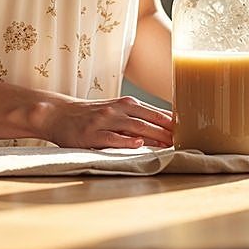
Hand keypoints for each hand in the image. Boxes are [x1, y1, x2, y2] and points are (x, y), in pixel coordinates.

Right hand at [34, 95, 173, 148]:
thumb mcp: (116, 110)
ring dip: (153, 135)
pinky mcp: (92, 135)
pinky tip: (138, 144)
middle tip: (185, 140)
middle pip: (148, 120)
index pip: (155, 112)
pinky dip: (125, 141)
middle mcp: (117, 110)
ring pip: (134, 128)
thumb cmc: (92, 115)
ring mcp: (104, 122)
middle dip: (168, 130)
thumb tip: (167, 128)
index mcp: (126, 104)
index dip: (173, 122)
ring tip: (170, 143)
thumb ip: (138, 117)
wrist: (59, 114)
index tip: (190, 129)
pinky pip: (111, 138)